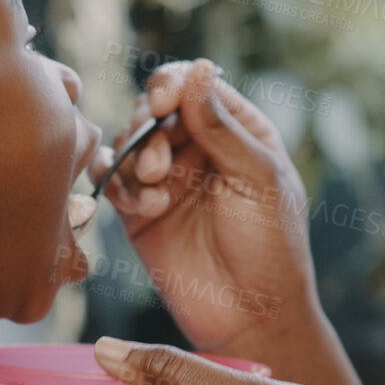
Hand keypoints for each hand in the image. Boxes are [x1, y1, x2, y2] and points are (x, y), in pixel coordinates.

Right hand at [90, 60, 316, 354]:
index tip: (163, 101)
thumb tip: (197, 68)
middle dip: (149, 128)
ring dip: (134, 158)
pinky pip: (112, 180)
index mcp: (237, 130)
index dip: (171, 84)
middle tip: (160, 165)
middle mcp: (198, 148)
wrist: (252, 316)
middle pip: (152, 109)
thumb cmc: (272, 246)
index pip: (193, 85)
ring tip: (156, 192)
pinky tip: (145, 208)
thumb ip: (222, 125)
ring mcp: (166, 180)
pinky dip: (118, 185)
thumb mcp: (258, 178)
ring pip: (128, 142)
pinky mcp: (139, 212)